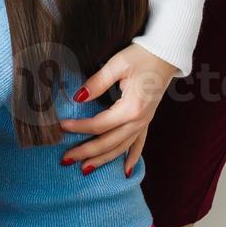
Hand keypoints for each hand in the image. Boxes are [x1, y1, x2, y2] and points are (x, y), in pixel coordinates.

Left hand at [59, 43, 177, 174]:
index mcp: (132, 108)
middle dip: (87, 152)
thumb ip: (97, 83)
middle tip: (65, 159)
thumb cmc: (141, 57)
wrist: (165, 55)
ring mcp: (145, 122)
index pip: (99, 124)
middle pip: (109, 142)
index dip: (79, 127)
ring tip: (84, 169)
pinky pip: (139, 144)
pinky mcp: (147, 120)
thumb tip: (77, 98)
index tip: (60, 127)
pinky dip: (132, 158)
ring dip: (103, 159)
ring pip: (122, 147)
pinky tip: (126, 171)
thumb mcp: (117, 65)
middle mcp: (140, 120)